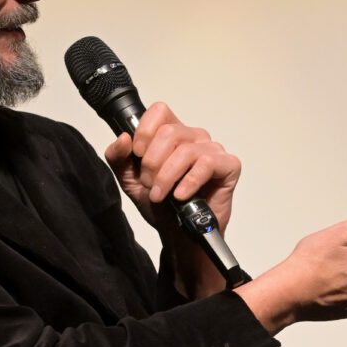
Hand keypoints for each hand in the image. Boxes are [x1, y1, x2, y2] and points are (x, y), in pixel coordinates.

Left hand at [103, 102, 239, 297]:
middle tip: (149, 184)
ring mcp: (213, 150)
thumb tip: (123, 138)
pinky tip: (180, 196)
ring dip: (166, 176)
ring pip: (185, 150)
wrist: (178, 234)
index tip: (138, 155)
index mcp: (172, 134)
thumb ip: (119, 158)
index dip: (145, 130)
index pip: (160, 111)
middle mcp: (194, 137)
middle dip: (152, 163)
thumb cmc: (161, 205)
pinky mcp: (228, 166)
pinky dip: (189, 181)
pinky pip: (207, 164)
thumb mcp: (130, 180)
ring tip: (160, 194)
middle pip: (169, 132)